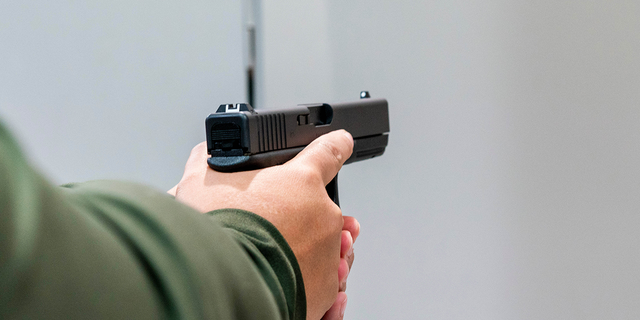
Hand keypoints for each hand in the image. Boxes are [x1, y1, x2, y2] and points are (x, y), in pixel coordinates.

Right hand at [170, 130, 353, 319]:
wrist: (219, 281)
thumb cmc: (214, 231)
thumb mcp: (200, 183)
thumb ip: (208, 163)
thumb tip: (205, 155)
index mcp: (302, 181)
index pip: (328, 152)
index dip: (335, 144)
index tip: (342, 141)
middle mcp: (323, 215)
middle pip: (326, 209)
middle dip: (307, 216)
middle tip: (283, 225)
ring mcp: (328, 253)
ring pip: (329, 248)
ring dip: (313, 249)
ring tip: (288, 255)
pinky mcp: (324, 288)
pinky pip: (325, 282)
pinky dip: (310, 281)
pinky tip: (292, 281)